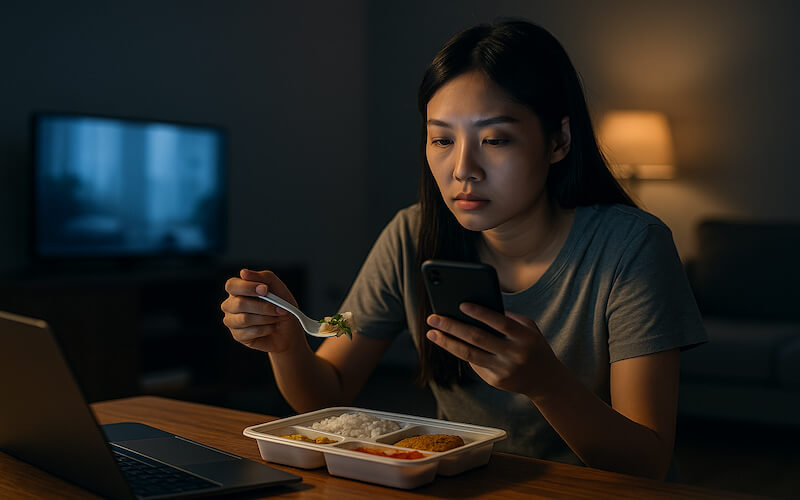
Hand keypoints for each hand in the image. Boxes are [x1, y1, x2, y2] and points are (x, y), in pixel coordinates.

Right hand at [221, 269, 303, 352]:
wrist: (289, 329)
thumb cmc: (282, 306)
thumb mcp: (278, 287)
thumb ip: (263, 277)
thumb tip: (243, 273)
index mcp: (238, 289)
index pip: (231, 285)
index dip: (247, 287)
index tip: (265, 290)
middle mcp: (231, 304)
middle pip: (238, 304)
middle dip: (263, 307)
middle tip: (279, 308)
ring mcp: (232, 321)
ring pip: (244, 319)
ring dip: (266, 318)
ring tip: (276, 318)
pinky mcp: (237, 335)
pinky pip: (248, 332)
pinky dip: (265, 329)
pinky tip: (271, 328)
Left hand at [426, 303, 556, 395]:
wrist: (546, 380)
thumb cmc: (533, 346)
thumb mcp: (529, 329)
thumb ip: (508, 318)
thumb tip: (475, 308)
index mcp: (524, 337)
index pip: (500, 322)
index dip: (480, 313)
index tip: (461, 304)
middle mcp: (514, 354)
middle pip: (478, 338)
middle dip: (452, 327)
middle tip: (433, 318)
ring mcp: (504, 369)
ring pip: (470, 354)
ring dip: (447, 342)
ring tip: (432, 332)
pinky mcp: (496, 381)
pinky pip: (475, 363)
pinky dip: (461, 351)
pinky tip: (448, 342)